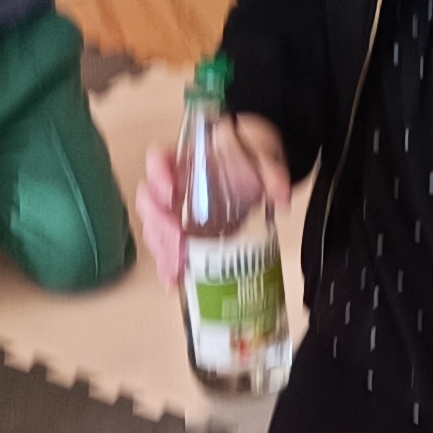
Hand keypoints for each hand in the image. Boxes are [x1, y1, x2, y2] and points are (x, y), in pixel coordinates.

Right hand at [134, 109, 290, 289]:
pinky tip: (174, 279)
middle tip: (178, 240)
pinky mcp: (185, 230)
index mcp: (185, 158)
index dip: (158, 176)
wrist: (255, 164)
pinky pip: (168, 246)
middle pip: (150, 201)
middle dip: (160, 224)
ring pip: (155, 228)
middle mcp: (173, 183)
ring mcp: (176, 208)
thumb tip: (282, 195)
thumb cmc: (248, 153)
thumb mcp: (262, 153)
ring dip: (163, 248)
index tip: (171, 192)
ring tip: (176, 267)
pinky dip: (169, 263)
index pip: (158, 160)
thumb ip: (271, 172)